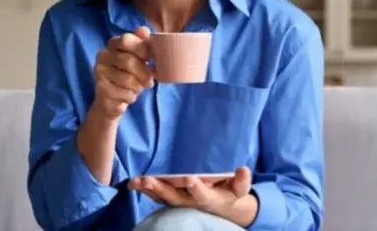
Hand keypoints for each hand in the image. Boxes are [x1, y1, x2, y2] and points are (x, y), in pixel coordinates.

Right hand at [92, 26, 153, 120]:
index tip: (151, 59)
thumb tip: (144, 30)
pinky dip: (132, 96)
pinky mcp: (100, 89)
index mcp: (113, 44)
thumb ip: (142, 43)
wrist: (111, 99)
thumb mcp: (138, 58)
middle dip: (144, 73)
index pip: (126, 40)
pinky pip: (124, 93)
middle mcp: (103, 55)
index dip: (142, 49)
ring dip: (139, 86)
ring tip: (139, 87)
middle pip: (128, 61)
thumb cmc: (129, 74)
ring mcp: (99, 72)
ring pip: (127, 79)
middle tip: (150, 81)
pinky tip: (129, 95)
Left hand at [129, 167, 253, 218]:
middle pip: (175, 197)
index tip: (190, 178)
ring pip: (162, 197)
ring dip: (149, 190)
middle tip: (150, 180)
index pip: (202, 193)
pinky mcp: (172, 199)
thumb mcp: (240, 189)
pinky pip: (157, 196)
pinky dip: (145, 190)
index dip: (196, 187)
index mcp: (209, 198)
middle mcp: (191, 202)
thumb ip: (242, 181)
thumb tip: (243, 169)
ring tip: (137, 181)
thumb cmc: (230, 193)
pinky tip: (134, 183)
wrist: (221, 207)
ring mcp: (180, 202)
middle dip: (162, 189)